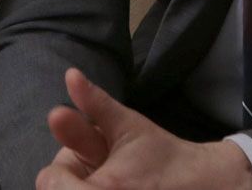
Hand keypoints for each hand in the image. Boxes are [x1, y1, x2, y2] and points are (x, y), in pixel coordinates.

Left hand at [37, 68, 251, 189]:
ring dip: (81, 188)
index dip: (59, 169)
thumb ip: (95, 103)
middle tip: (96, 174)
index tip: (80, 162)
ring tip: (105, 183)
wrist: (202, 184)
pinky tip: (115, 189)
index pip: (49, 181)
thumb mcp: (128, 124)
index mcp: (102, 188)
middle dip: (70, 183)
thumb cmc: (161, 154)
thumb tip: (70, 74)